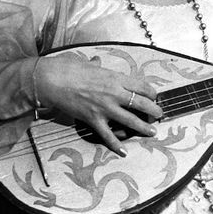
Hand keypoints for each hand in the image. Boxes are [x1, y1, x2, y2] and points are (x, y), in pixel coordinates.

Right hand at [33, 52, 162, 154]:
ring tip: (152, 131)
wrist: (52, 80)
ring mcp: (105, 108)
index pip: (141, 86)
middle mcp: (114, 93)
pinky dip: (116, 145)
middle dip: (154, 109)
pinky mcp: (93, 119)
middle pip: (141, 103)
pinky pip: (108, 135)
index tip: (154, 95)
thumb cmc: (69, 68)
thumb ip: (96, 65)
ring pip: (131, 120)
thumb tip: (96, 61)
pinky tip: (123, 152)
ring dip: (143, 127)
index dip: (151, 92)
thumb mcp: (87, 64)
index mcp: (115, 78)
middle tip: (160, 114)